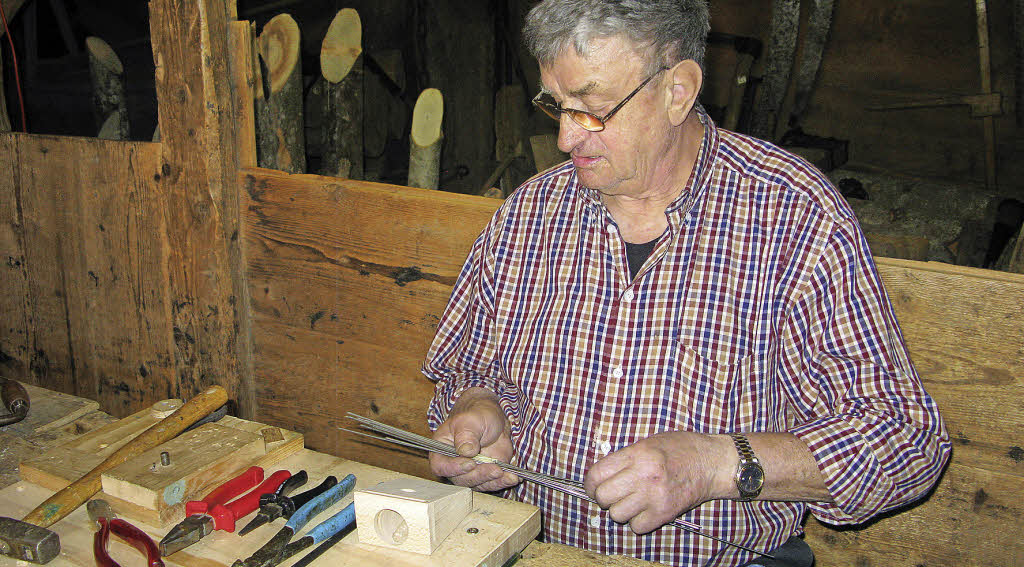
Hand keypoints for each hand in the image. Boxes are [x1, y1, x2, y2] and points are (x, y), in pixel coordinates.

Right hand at [429, 388, 519, 491]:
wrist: (493, 421)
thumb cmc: (477, 416)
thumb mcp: (470, 420)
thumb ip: (466, 435)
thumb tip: (466, 452)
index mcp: (442, 449)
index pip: (440, 465)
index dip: (453, 468)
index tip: (470, 463)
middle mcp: (453, 464)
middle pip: (461, 479)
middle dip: (479, 475)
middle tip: (495, 469)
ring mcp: (469, 472)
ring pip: (477, 484)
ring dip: (493, 481)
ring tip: (507, 474)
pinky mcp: (485, 475)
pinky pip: (492, 483)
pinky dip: (503, 482)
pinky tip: (513, 478)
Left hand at [583, 431, 732, 533]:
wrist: (712, 463)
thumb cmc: (681, 448)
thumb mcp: (649, 441)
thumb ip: (625, 457)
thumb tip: (602, 474)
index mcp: (637, 454)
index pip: (596, 474)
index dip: (590, 483)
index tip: (595, 486)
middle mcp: (643, 475)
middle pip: (603, 496)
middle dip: (604, 497)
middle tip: (614, 494)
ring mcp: (654, 496)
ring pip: (617, 514)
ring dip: (621, 510)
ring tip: (633, 501)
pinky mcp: (665, 513)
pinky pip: (636, 527)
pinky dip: (638, 522)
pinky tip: (645, 510)